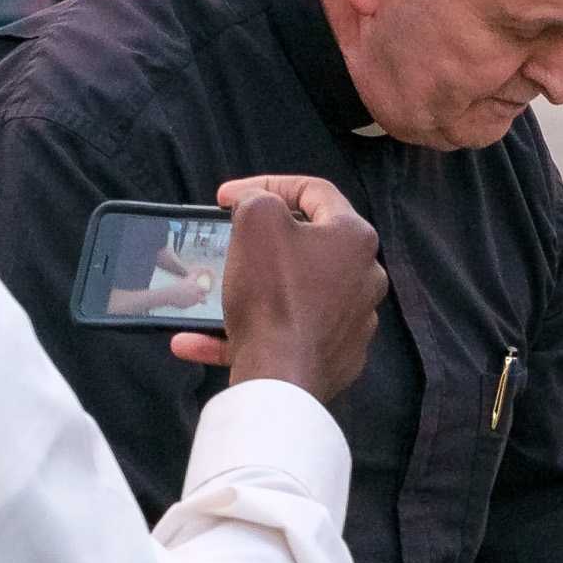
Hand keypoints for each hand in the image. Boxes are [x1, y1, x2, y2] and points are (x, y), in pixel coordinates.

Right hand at [169, 175, 386, 400]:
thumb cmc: (273, 294)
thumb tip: (256, 202)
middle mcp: (363, 277)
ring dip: (247, 291)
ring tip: (208, 294)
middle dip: (260, 242)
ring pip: (291, 293)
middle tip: (228, 242)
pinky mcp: (334, 356)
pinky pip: (285, 332)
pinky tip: (199, 339)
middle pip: (306, 244)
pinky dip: (246, 332)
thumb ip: (256, 198)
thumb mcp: (256, 223)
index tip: (226, 197)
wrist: (281, 378)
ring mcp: (351, 320)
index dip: (266, 184)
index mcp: (354, 237)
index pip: (314, 192)